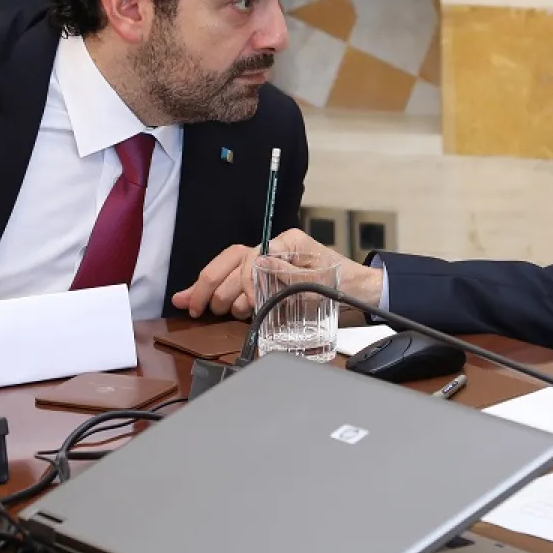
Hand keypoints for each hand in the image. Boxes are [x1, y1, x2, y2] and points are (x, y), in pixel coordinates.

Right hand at [171, 229, 368, 319]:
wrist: (361, 293)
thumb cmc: (344, 283)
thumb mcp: (318, 280)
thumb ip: (286, 273)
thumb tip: (259, 264)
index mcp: (286, 243)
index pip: (251, 257)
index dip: (242, 282)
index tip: (244, 304)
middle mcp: (275, 250)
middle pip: (231, 261)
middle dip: (208, 283)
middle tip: (191, 305)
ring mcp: (271, 263)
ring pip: (231, 271)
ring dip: (213, 291)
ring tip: (201, 308)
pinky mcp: (271, 278)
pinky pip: (241, 283)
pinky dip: (224, 294)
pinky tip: (209, 305)